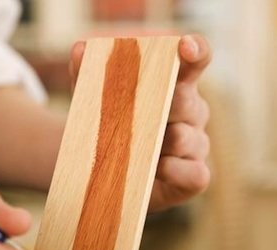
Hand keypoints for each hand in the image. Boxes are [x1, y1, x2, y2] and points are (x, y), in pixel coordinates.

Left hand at [69, 34, 211, 211]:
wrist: (104, 172)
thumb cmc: (108, 128)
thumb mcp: (95, 100)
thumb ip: (88, 75)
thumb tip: (80, 49)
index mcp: (173, 85)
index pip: (195, 60)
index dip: (195, 50)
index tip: (184, 46)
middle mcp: (191, 112)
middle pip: (187, 100)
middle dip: (161, 105)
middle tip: (134, 114)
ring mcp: (196, 144)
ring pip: (188, 138)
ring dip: (159, 143)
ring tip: (134, 150)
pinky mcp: (194, 176)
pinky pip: (197, 174)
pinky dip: (175, 171)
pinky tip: (156, 169)